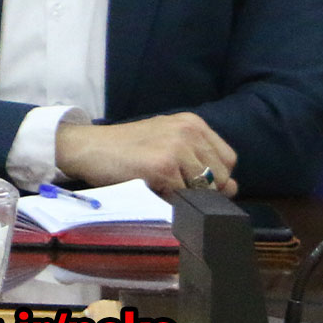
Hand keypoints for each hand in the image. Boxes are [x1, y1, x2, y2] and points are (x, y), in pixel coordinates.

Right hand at [55, 113, 237, 197]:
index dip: (215, 177)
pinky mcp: (163, 166)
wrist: (88, 147)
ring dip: (185, 194)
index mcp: (192, 123)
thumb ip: (200, 160)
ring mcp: (176, 148)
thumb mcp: (167, 142)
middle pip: (221, 177)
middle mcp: (189, 131)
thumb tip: (234, 188)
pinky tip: (150, 188)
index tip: (191, 180)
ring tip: (160, 184)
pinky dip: (169, 199)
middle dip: (202, 189)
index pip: (228, 160)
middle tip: (172, 185)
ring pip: (204, 189)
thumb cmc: (126, 148)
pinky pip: (182, 196)